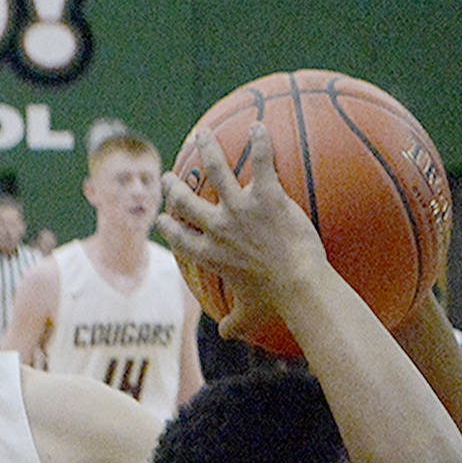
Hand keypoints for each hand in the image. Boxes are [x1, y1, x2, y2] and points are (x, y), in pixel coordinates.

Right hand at [157, 126, 326, 332]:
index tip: (162, 218)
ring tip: (202, 134)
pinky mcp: (266, 197)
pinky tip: (259, 127)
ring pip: (216, 171)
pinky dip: (261, 143)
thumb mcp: (249, 314)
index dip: (169, 226)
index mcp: (211, 255)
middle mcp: (218, 228)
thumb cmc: (276, 303)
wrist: (299, 287)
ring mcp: (240, 210)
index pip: (180, 238)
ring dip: (208, 150)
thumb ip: (234, 323)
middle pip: (187, 201)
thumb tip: (226, 335)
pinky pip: (261, 163)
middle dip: (174, 187)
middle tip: (169, 177)